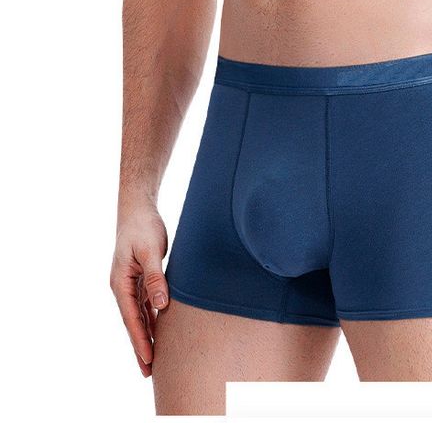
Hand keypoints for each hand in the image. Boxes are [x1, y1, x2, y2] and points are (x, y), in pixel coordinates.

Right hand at [110, 199, 168, 376]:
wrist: (138, 208)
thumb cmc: (143, 226)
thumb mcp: (150, 251)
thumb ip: (155, 278)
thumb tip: (161, 305)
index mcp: (120, 282)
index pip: (131, 318)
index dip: (140, 340)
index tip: (147, 359)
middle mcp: (123, 286)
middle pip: (133, 322)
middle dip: (140, 346)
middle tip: (148, 372)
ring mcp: (131, 283)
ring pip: (140, 315)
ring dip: (146, 335)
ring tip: (154, 359)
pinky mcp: (141, 277)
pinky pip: (146, 304)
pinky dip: (151, 319)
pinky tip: (158, 331)